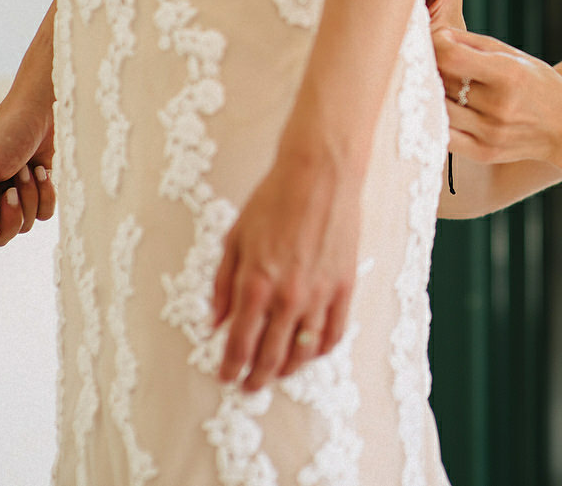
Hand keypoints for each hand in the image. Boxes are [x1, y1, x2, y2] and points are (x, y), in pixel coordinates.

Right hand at [0, 94, 55, 253]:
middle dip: (10, 217)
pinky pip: (44, 212)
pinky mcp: (38, 191)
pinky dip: (46, 194)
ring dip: (29, 198)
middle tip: (12, 191)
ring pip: (23, 225)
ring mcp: (15, 196)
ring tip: (27, 170)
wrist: (43, 109)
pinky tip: (42, 170)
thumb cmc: (7, 132)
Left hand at [211, 104, 361, 390]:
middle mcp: (288, 296)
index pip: (240, 342)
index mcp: (255, 283)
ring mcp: (320, 293)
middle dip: (257, 376)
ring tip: (279, 372)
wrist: (320, 175)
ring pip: (305, 349)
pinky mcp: (345, 286)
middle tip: (250, 386)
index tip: (226, 376)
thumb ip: (223, 284)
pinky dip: (323, 349)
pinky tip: (313, 351)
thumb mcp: (234, 238)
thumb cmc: (274, 199)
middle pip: (271, 354)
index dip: (231, 366)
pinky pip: (335, 331)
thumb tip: (216, 321)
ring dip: (289, 367)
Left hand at [432, 28, 561, 178]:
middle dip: (430, 66)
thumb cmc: (539, 85)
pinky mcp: (483, 153)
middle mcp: (499, 106)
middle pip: (442, 81)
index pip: (452, 57)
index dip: (435, 45)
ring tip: (433, 83)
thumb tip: (436, 35)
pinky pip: (444, 135)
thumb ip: (474, 43)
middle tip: (427, 59)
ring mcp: (490, 133)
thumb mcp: (515, 56)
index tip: (435, 41)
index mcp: (509, 75)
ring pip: (438, 109)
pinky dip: (436, 119)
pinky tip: (440, 108)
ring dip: (430, 94)